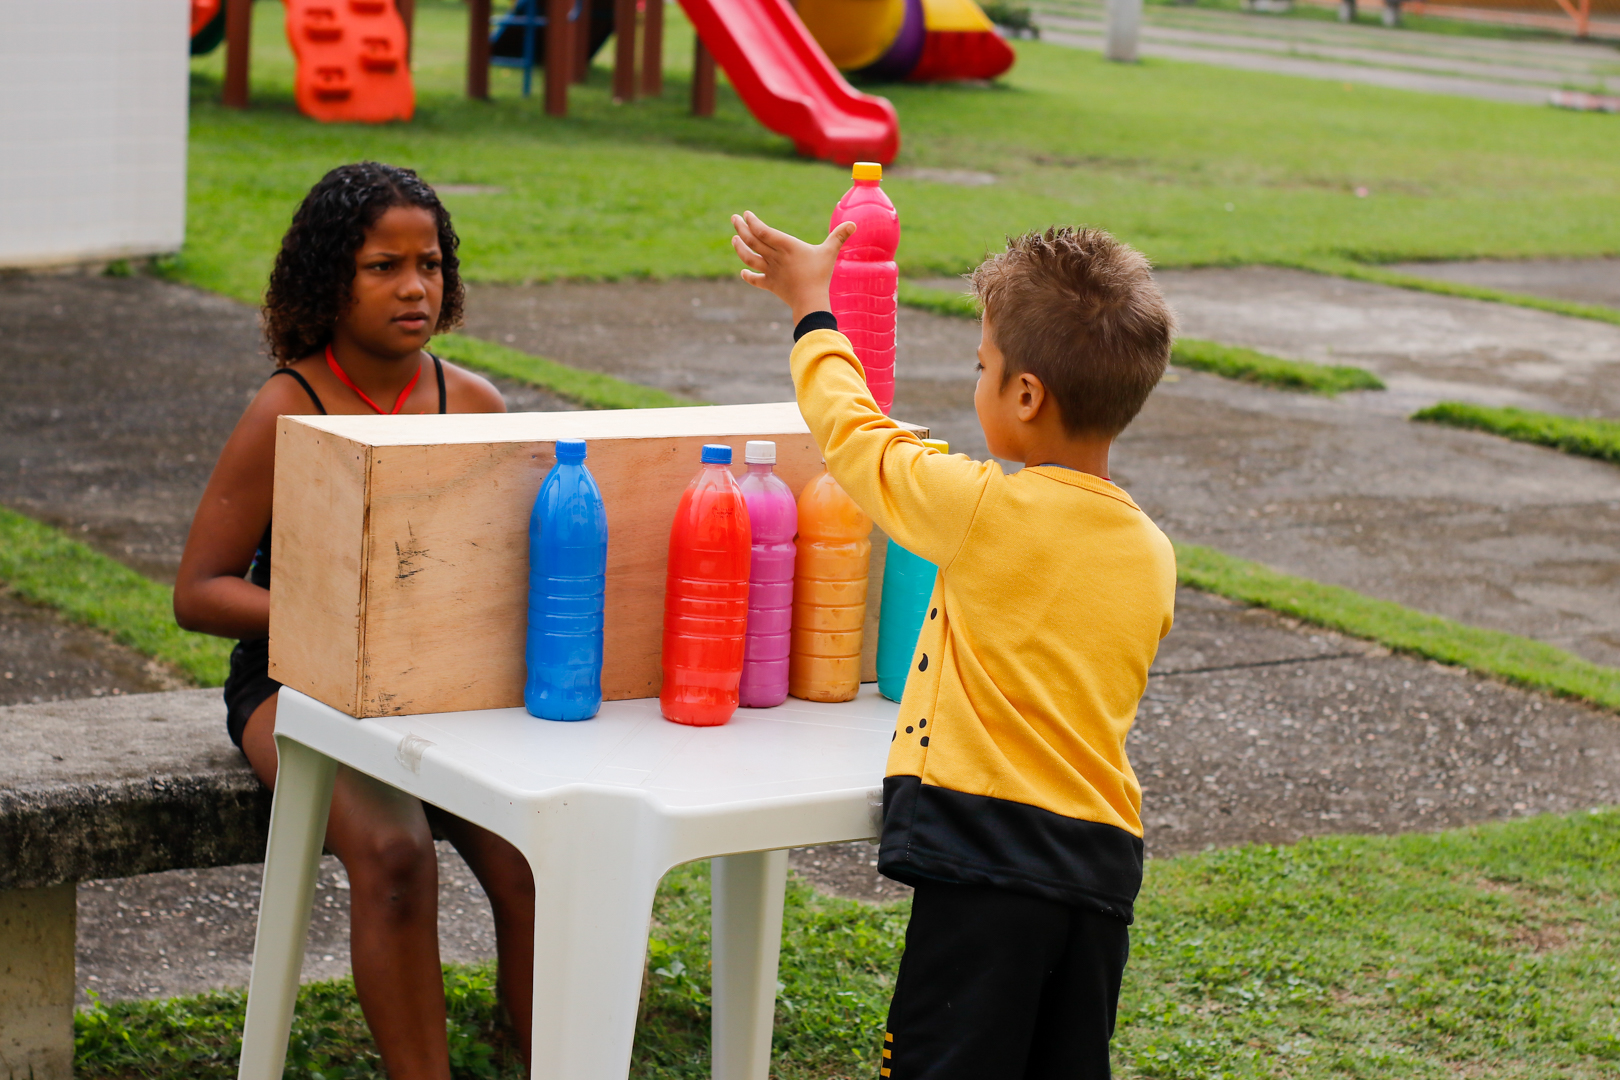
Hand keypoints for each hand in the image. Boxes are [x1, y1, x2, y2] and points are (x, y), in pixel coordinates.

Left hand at [731, 211, 855, 324]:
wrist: (810, 301)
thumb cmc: (820, 275)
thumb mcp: (830, 253)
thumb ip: (839, 237)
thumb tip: (854, 224)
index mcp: (786, 246)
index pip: (763, 230)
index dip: (753, 222)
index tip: (746, 214)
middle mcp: (775, 257)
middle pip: (752, 241)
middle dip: (741, 228)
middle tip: (734, 219)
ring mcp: (771, 271)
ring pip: (749, 258)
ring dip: (740, 248)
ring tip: (734, 239)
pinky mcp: (771, 285)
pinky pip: (756, 280)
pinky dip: (748, 276)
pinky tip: (743, 272)